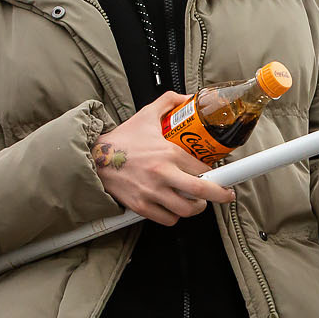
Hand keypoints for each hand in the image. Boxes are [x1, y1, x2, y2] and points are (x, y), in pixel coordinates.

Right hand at [93, 92, 236, 225]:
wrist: (95, 158)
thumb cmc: (121, 140)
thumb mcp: (146, 115)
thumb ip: (168, 101)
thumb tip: (185, 98)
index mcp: (169, 153)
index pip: (204, 168)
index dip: (216, 173)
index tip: (221, 175)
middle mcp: (163, 174)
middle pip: (202, 192)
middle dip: (219, 195)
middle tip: (223, 194)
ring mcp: (152, 192)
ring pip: (186, 210)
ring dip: (195, 208)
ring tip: (194, 201)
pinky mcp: (141, 206)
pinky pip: (168, 219)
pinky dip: (174, 216)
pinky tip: (173, 207)